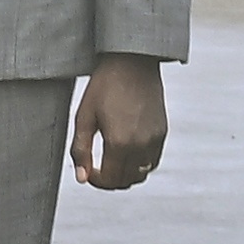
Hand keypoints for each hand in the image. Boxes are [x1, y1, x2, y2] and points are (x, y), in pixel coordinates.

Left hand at [70, 55, 165, 188]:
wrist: (132, 62)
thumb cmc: (104, 85)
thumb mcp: (84, 117)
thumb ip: (81, 150)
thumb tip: (82, 178)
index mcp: (119, 142)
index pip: (110, 180)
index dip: (96, 181)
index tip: (88, 172)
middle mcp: (141, 145)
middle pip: (126, 181)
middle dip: (110, 180)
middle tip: (97, 169)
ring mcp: (155, 139)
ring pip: (141, 174)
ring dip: (126, 174)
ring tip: (112, 162)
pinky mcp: (162, 132)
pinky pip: (152, 161)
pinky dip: (140, 164)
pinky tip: (127, 151)